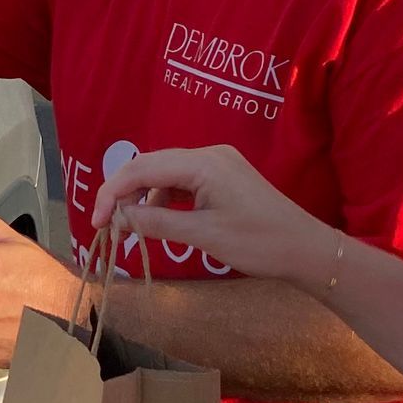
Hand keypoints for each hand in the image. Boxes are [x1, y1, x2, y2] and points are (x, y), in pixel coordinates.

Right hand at [91, 145, 337, 288]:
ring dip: (142, 196)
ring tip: (129, 226)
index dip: (112, 193)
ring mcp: (217, 163)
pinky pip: (181, 180)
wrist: (306, 249)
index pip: (141, 169)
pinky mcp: (223, 176)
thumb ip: (156, 223)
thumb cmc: (258, 243)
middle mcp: (208, 154)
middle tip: (106, 226)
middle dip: (123, 193)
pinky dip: (163, 198)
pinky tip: (157, 219)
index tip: (97, 224)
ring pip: (163, 172)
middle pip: (149, 165)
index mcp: (202, 163)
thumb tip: (118, 219)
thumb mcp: (202, 236)